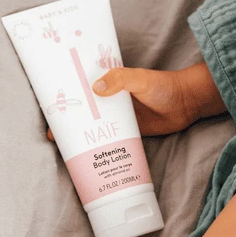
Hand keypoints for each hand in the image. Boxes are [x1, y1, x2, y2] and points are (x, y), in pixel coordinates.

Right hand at [47, 62, 225, 139]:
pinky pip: (108, 141)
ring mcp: (117, 119)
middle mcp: (109, 101)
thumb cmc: (163, 85)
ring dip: (79, 137)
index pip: (82, 87)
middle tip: (52, 133)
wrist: (186, 105)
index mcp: (108, 83)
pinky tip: (87, 158)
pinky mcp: (126, 133)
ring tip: (64, 147)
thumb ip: (120, 79)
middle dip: (66, 121)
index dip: (66, 95)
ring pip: (93, 128)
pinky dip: (97, 149)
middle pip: (83, 111)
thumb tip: (95, 87)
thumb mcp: (140, 78)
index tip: (49, 104)